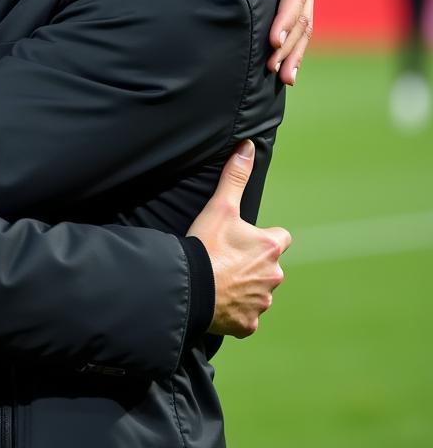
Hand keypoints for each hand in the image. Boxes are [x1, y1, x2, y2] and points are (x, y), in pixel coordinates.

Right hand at [187, 140, 290, 338]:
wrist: (190, 287)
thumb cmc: (207, 245)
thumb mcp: (220, 206)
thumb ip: (235, 176)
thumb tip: (247, 146)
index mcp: (271, 247)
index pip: (279, 238)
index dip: (263, 237)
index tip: (243, 237)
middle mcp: (274, 276)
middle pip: (268, 266)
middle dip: (252, 263)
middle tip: (225, 258)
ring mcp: (262, 302)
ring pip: (257, 291)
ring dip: (244, 286)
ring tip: (219, 279)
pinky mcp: (248, 324)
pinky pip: (246, 316)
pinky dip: (235, 310)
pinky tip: (217, 302)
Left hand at [241, 0, 322, 84]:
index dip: (285, 18)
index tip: (272, 40)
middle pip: (302, 17)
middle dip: (289, 44)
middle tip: (272, 68)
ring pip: (305, 27)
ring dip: (294, 53)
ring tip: (282, 78)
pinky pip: (301, 27)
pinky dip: (296, 49)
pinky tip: (286, 72)